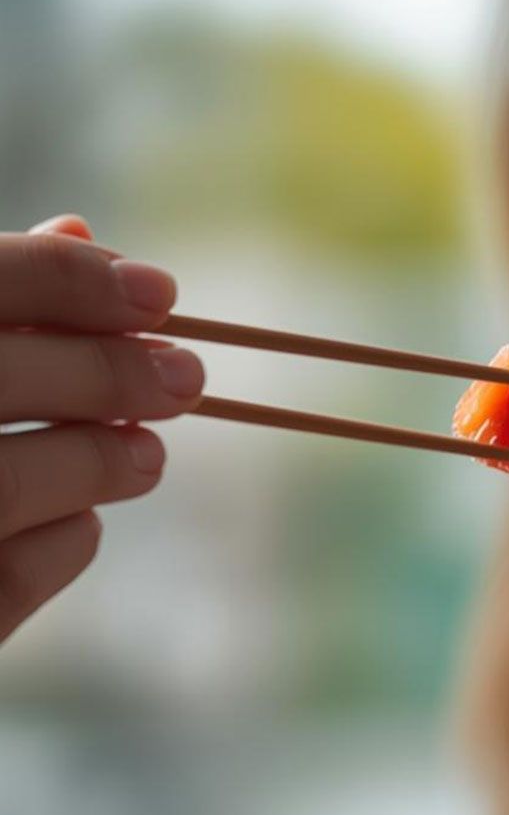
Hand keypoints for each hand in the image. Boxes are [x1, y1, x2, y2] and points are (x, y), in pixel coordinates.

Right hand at [0, 215, 204, 644]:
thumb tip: (78, 233)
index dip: (73, 280)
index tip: (160, 294)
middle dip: (109, 374)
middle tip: (184, 378)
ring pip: (8, 485)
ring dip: (101, 461)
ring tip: (143, 456)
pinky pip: (8, 580)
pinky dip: (64, 540)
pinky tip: (75, 519)